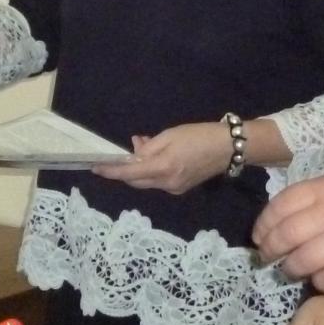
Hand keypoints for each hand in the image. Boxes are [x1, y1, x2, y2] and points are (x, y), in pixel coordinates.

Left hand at [94, 122, 231, 194]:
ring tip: (143, 146)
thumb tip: (135, 150)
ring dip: (138, 168)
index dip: (110, 170)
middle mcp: (166, 184)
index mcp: (162, 168)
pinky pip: (158, 182)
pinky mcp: (181, 188)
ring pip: (146, 182)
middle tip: (120, 151)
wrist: (229, 148)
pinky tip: (155, 156)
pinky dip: (151, 170)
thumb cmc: (198, 136)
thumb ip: (149, 146)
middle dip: (123, 169)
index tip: (95, 167)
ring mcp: (174, 189)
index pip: (129, 172)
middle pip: (135, 181)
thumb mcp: (170, 135)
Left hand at [253, 170, 323, 292]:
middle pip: (287, 235)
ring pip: (302, 261)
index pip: (282, 204)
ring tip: (290, 270)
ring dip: (290, 269)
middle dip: (270, 249)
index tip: (258, 235)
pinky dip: (318, 282)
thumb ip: (311, 197)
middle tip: (266, 256)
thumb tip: (277, 218)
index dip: (264, 223)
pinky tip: (320, 277)